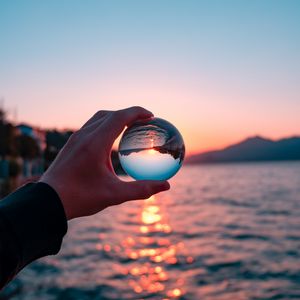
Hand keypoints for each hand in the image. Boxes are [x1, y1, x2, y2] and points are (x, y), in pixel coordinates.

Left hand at [39, 107, 169, 219]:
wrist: (48, 201)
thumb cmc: (80, 198)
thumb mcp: (114, 195)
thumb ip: (141, 189)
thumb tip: (165, 186)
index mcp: (95, 143)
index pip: (120, 117)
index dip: (137, 112)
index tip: (151, 116)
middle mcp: (84, 135)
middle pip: (110, 114)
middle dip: (129, 113)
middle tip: (143, 121)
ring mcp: (75, 139)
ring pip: (98, 118)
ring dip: (115, 117)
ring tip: (128, 126)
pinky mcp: (71, 144)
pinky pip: (91, 126)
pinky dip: (105, 125)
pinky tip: (110, 140)